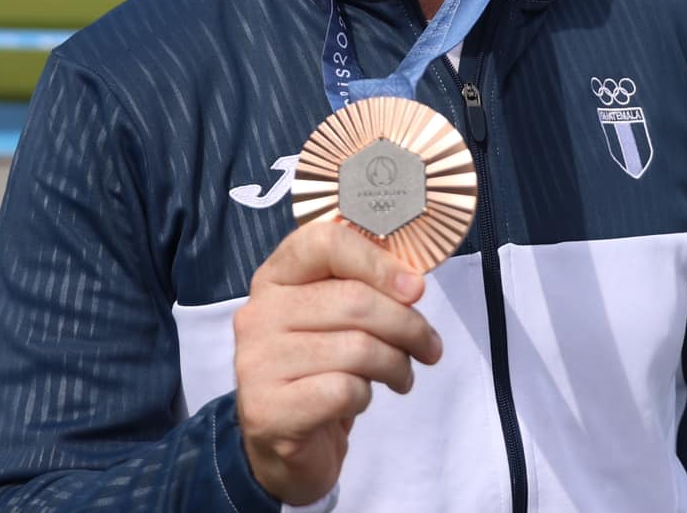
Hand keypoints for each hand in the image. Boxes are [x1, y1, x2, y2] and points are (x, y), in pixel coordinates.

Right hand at [233, 218, 443, 505]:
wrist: (283, 445)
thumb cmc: (319, 370)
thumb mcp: (336, 319)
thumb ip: (363, 288)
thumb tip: (412, 283)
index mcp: (275, 277)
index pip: (324, 241)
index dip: (378, 262)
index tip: (415, 288)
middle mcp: (258, 313)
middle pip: (354, 299)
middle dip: (408, 325)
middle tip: (429, 347)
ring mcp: (257, 362)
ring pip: (357, 348)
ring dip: (396, 365)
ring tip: (401, 376)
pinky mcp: (269, 409)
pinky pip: (344, 390)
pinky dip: (367, 396)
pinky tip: (360, 399)